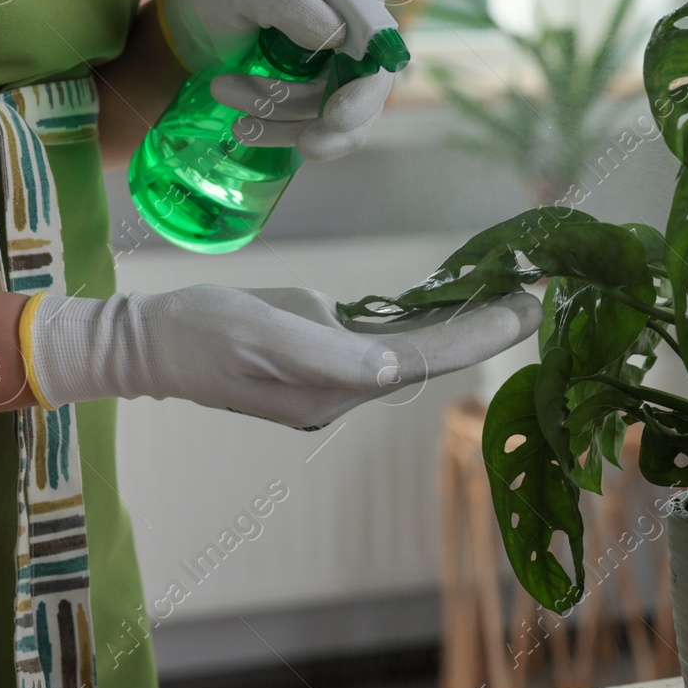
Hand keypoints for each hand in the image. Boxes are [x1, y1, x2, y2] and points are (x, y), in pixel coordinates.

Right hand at [22, 286, 540, 429]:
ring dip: (459, 327)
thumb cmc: (202, 331)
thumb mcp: (263, 333)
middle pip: (428, 358)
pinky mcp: (319, 366)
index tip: (526, 307)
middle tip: (537, 294)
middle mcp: (340, 393)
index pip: (424, 359)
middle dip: (483, 328)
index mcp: (331, 388)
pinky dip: (421, 326)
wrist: (150, 344)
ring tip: (510, 295)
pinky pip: (384, 346)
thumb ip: (328, 352)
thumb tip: (392, 367)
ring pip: (411, 353)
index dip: (478, 333)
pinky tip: (448, 306)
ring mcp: (330, 383)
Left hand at [159, 0, 392, 161]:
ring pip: (335, 115)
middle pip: (367, 90)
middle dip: (330, 121)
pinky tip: (244, 127)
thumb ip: (291, 2)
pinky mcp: (319, 92)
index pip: (378, 46)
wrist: (193, 18)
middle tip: (304, 145)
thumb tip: (339, 36)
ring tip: (230, 103)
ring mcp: (340, 64)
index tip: (335, 117)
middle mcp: (357, 29)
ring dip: (284, 120)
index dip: (365, 88)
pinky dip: (280, 132)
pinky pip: (314, 125)